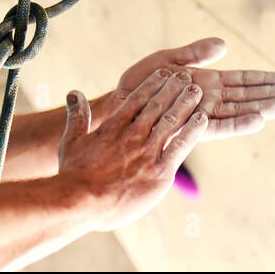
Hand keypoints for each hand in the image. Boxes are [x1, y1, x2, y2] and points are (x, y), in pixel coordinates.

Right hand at [57, 68, 206, 232]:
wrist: (82, 202)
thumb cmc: (74, 174)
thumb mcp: (71, 141)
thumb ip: (77, 115)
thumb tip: (73, 92)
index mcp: (114, 127)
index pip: (137, 98)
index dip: (152, 84)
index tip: (163, 72)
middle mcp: (133, 135)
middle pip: (157, 105)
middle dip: (173, 88)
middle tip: (186, 76)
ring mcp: (148, 152)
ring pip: (171, 121)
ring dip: (185, 104)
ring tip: (197, 91)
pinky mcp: (160, 171)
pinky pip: (180, 147)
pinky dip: (192, 131)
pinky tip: (203, 119)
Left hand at [113, 37, 274, 140]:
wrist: (118, 101)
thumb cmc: (141, 82)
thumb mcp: (170, 60)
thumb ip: (196, 52)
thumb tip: (224, 44)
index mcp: (207, 82)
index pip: (244, 80)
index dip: (267, 80)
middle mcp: (209, 100)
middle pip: (248, 96)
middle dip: (273, 94)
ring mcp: (202, 113)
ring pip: (240, 111)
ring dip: (264, 108)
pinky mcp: (191, 125)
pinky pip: (220, 126)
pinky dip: (240, 123)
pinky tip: (259, 120)